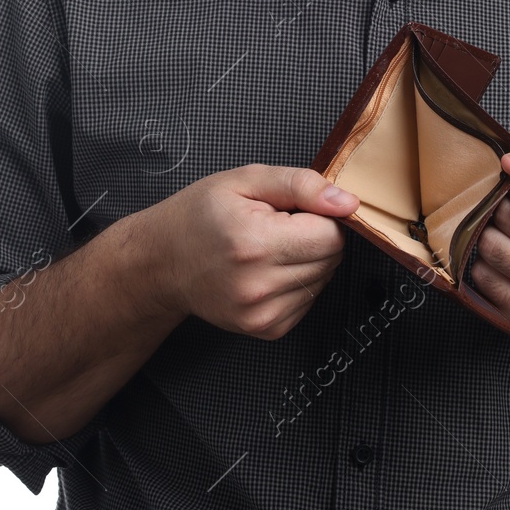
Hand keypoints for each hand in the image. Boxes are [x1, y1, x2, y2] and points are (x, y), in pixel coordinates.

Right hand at [146, 163, 358, 339]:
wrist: (162, 261)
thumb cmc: (199, 215)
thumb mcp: (246, 180)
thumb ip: (302, 185)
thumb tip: (348, 202)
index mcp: (255, 243)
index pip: (331, 235)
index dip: (321, 216)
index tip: (294, 210)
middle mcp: (259, 286)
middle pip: (331, 259)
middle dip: (315, 237)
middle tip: (279, 226)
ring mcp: (261, 314)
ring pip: (323, 280)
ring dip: (307, 261)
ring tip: (270, 247)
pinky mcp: (265, 329)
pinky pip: (308, 301)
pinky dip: (297, 283)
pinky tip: (268, 270)